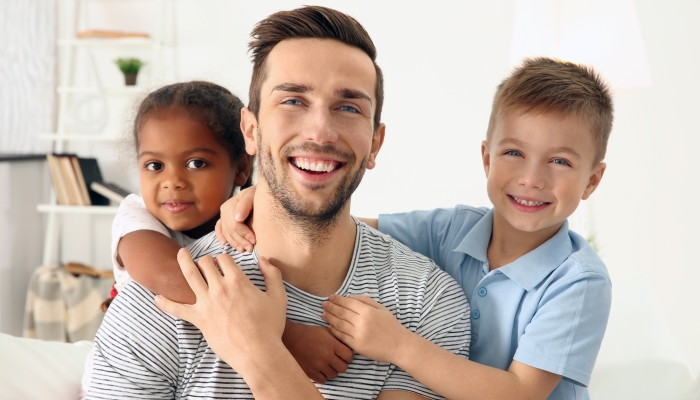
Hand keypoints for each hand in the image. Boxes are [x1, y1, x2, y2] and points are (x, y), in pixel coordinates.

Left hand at [155, 248, 286, 372]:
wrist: (258, 352)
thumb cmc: (270, 326)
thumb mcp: (278, 297)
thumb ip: (273, 274)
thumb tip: (264, 259)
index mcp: (238, 281)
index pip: (224, 259)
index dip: (224, 258)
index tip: (224, 263)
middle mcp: (220, 288)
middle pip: (206, 264)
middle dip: (206, 260)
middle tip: (206, 262)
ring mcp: (207, 303)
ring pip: (190, 276)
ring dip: (183, 262)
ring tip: (180, 254)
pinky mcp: (199, 319)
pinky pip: (177, 309)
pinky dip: (165, 303)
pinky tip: (157, 298)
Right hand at [215, 186, 256, 251]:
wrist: (258, 193)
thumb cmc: (257, 195)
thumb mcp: (254, 196)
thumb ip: (246, 205)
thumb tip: (238, 218)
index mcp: (230, 204)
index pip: (235, 225)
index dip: (244, 234)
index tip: (254, 241)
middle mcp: (224, 210)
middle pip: (230, 230)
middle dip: (240, 241)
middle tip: (250, 249)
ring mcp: (223, 215)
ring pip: (226, 232)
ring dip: (234, 243)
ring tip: (243, 250)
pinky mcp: (223, 219)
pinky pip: (219, 229)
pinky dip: (221, 237)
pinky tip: (225, 244)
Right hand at [283, 321, 353, 382]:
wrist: (291, 338)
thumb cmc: (309, 333)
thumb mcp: (325, 331)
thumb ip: (337, 338)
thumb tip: (347, 344)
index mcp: (332, 344)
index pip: (349, 356)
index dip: (348, 356)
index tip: (344, 355)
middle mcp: (327, 356)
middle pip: (343, 368)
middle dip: (341, 364)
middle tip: (336, 361)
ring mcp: (318, 365)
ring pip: (334, 375)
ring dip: (332, 370)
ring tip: (327, 365)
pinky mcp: (310, 372)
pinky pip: (323, 380)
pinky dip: (323, 376)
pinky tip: (320, 369)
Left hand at [322, 294, 407, 363]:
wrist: (399, 346)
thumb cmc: (392, 326)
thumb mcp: (382, 308)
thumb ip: (366, 301)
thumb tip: (350, 296)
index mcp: (368, 311)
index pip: (348, 303)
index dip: (338, 299)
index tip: (331, 297)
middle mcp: (361, 322)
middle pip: (341, 313)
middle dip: (331, 307)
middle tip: (323, 304)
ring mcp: (358, 335)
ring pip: (339, 324)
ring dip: (330, 318)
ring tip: (324, 314)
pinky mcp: (356, 346)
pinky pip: (342, 337)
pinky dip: (334, 331)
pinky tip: (330, 326)